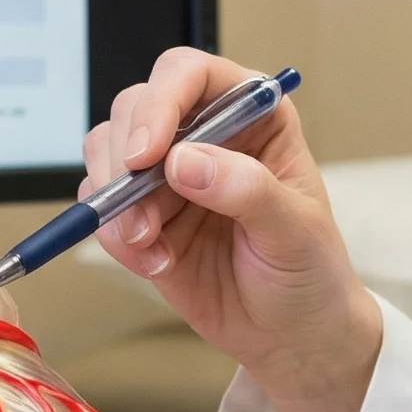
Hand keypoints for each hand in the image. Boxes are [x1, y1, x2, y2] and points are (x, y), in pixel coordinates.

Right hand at [84, 50, 381, 411]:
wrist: (292, 336)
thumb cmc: (310, 273)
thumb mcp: (295, 231)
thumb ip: (247, 190)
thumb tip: (185, 160)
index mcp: (253, 114)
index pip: (190, 74)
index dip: (162, 103)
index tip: (148, 154)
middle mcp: (204, 132)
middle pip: (136, 106)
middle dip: (126, 158)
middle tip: (141, 214)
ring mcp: (168, 173)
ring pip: (107, 152)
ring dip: (115, 200)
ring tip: (151, 246)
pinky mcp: (142, 214)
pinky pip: (101, 206)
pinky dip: (114, 235)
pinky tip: (155, 263)